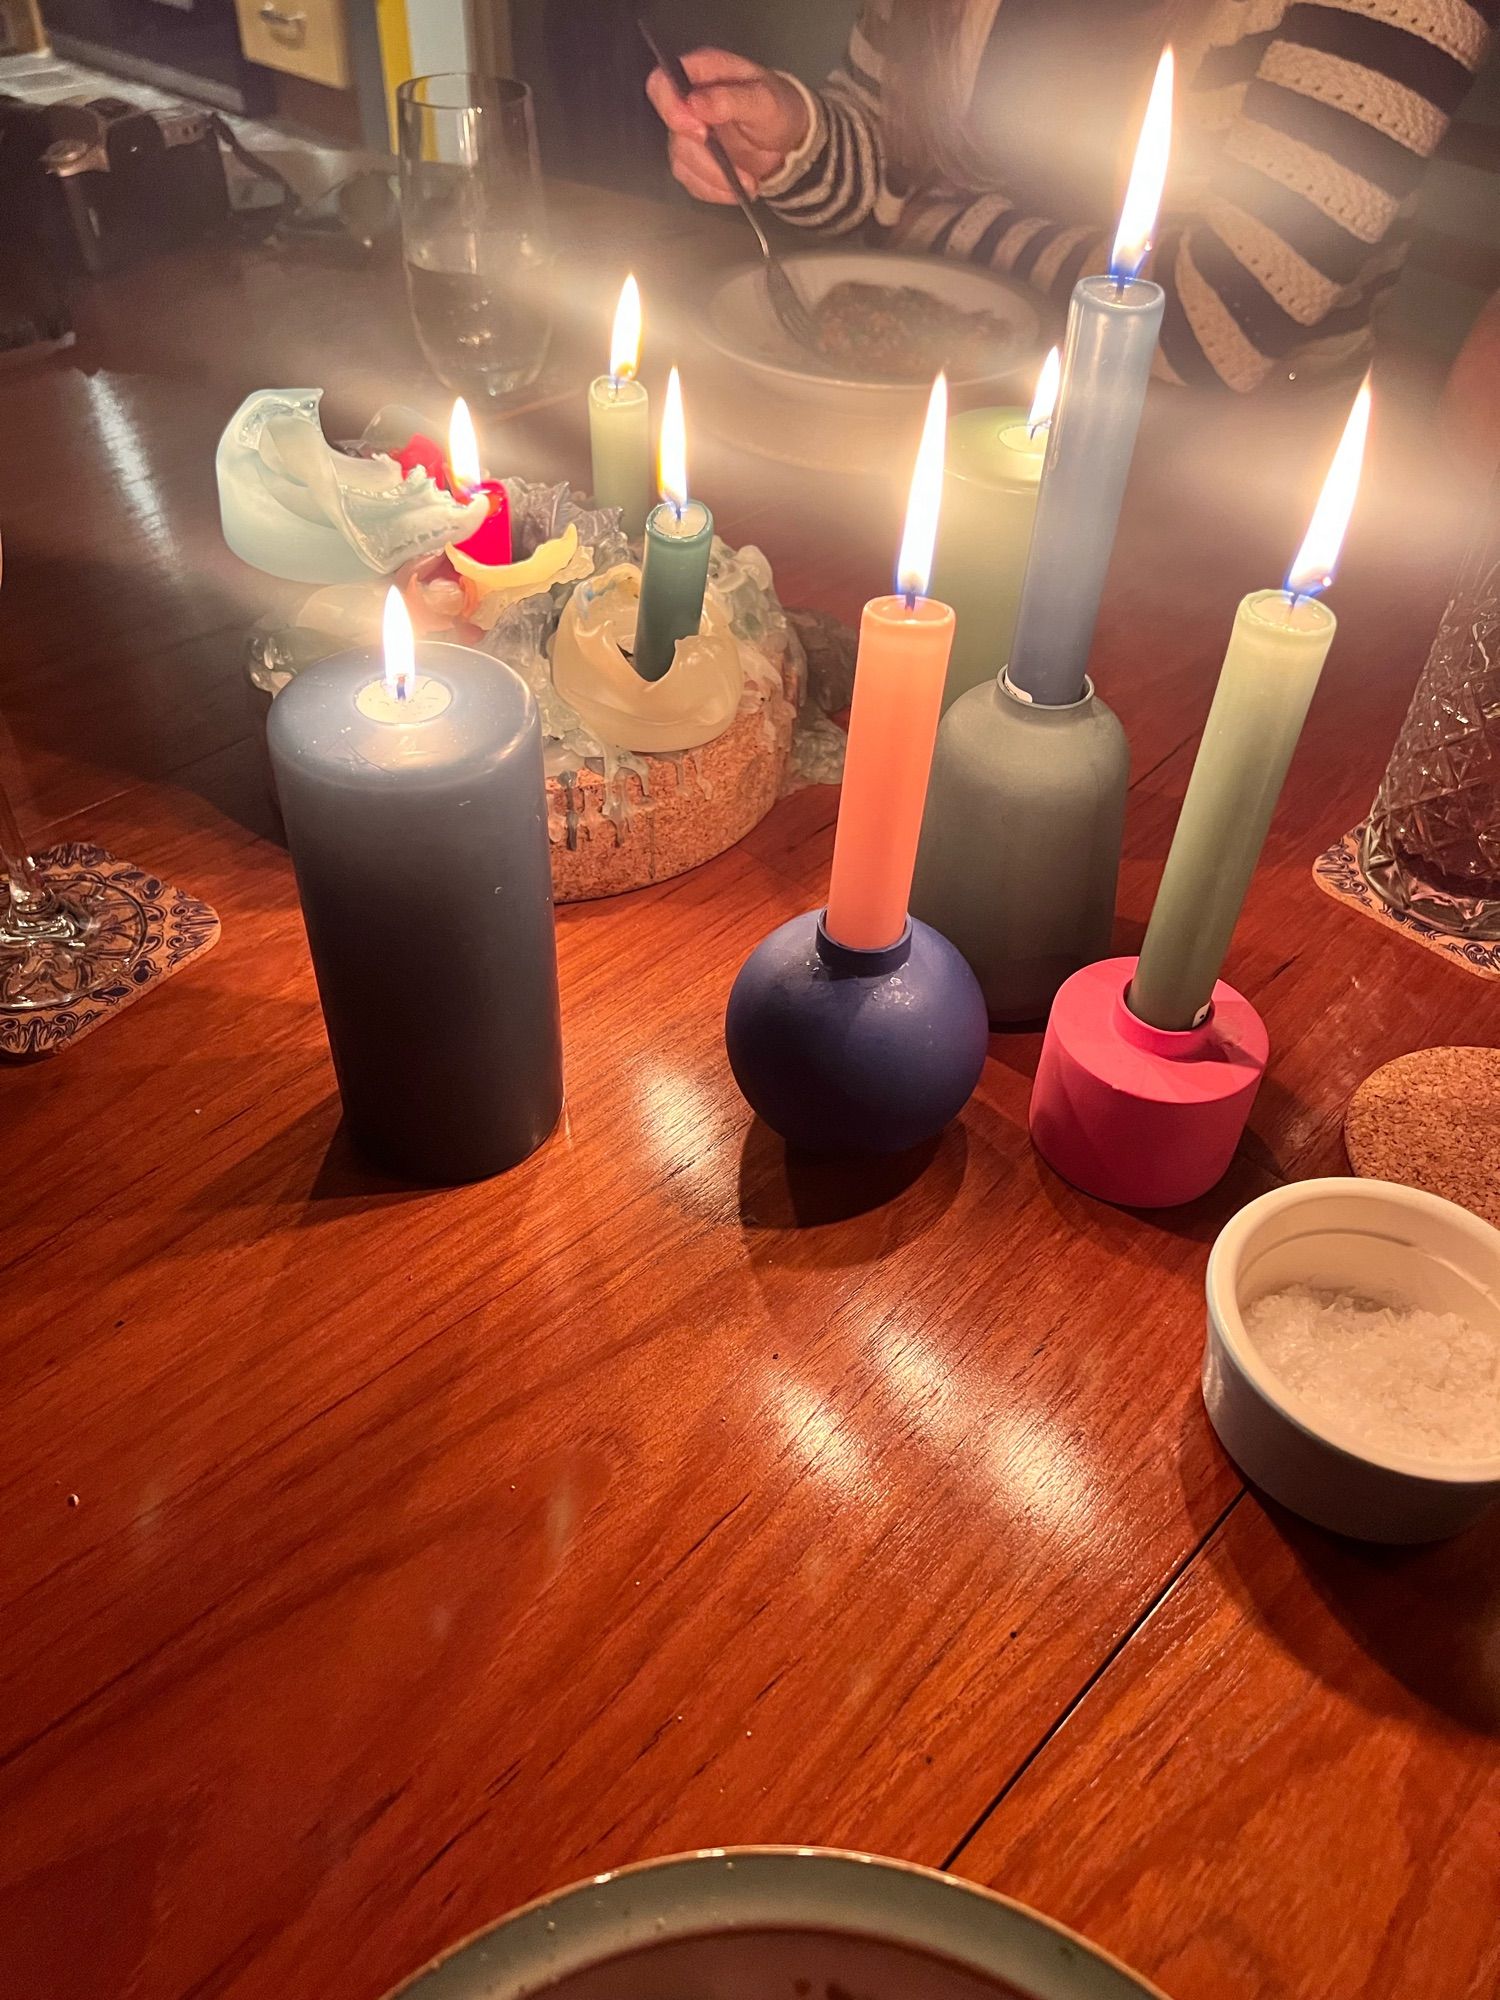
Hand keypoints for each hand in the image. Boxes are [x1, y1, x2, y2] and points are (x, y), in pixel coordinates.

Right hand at [646, 47, 810, 202]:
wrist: (788, 141)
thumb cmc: (778, 110)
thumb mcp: (764, 101)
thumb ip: (729, 100)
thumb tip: (694, 103)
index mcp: (703, 72)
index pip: (662, 84)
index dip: (671, 109)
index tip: (700, 133)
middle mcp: (690, 100)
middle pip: (673, 130)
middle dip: (704, 156)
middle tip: (734, 168)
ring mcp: (688, 131)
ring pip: (681, 160)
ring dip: (715, 178)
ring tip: (747, 181)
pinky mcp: (693, 159)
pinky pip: (691, 180)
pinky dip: (714, 190)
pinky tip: (738, 187)